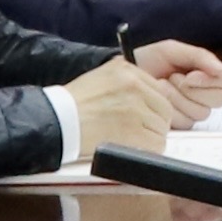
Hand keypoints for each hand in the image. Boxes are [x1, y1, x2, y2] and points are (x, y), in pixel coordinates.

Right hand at [72, 59, 191, 159]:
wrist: (57, 121)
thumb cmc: (75, 104)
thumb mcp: (102, 78)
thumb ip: (129, 82)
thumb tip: (151, 97)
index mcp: (127, 70)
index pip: (160, 91)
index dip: (152, 108)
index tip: (143, 116)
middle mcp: (134, 85)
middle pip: (164, 110)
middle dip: (154, 123)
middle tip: (137, 131)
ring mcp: (135, 108)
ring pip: (161, 129)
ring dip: (150, 138)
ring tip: (129, 138)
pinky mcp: (133, 131)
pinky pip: (156, 145)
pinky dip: (147, 150)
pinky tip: (130, 147)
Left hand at [129, 38, 221, 114]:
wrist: (123, 75)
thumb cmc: (147, 61)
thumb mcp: (172, 51)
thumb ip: (200, 57)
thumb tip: (221, 70)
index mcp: (203, 74)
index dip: (209, 79)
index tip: (190, 75)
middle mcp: (201, 94)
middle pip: (217, 99)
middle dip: (192, 89)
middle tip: (172, 79)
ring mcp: (190, 110)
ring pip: (201, 112)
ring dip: (178, 98)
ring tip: (160, 87)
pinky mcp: (179, 124)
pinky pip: (186, 122)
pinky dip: (170, 110)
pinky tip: (158, 102)